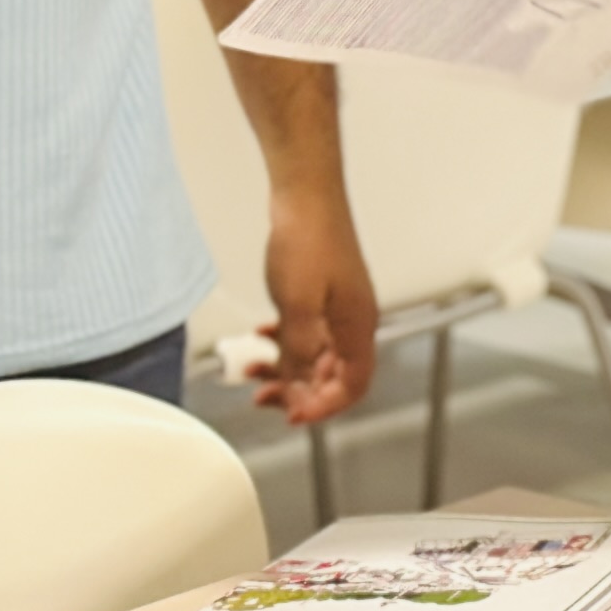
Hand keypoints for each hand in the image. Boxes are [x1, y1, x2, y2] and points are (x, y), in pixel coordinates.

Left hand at [257, 197, 379, 428]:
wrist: (306, 194)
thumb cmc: (309, 239)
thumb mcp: (298, 304)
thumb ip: (298, 350)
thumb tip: (297, 385)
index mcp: (357, 325)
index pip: (353, 385)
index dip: (325, 407)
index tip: (293, 416)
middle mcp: (353, 320)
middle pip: (333, 375)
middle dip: (298, 391)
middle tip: (265, 399)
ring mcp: (338, 306)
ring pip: (315, 355)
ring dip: (285, 369)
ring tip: (252, 371)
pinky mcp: (323, 293)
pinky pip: (307, 332)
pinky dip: (285, 342)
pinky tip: (262, 336)